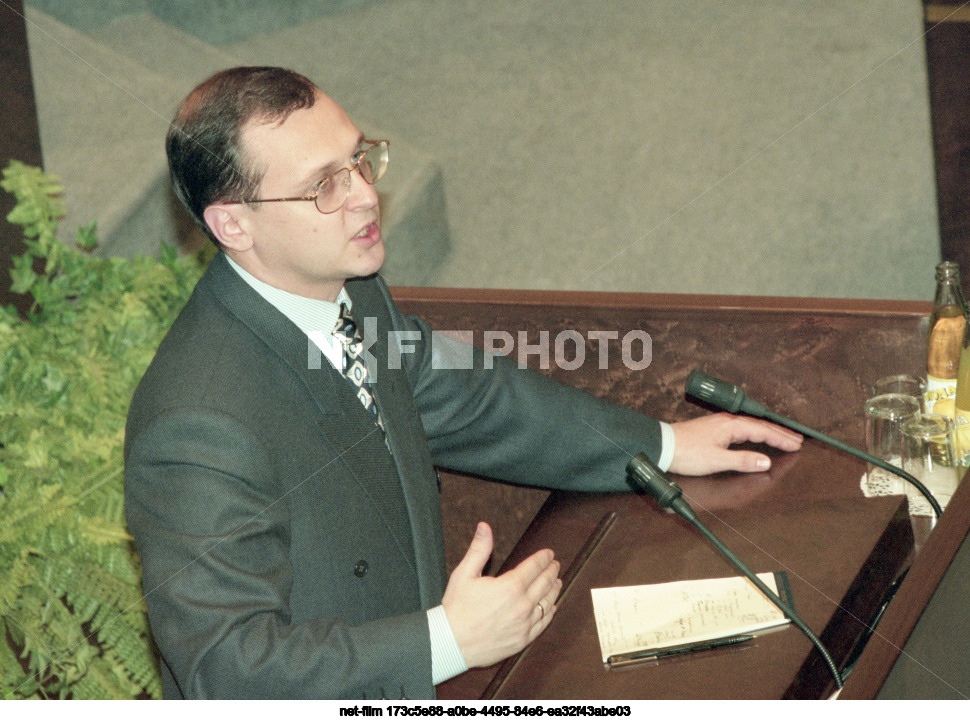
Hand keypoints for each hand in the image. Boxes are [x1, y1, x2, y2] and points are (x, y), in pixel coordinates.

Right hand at [441, 522, 561, 668]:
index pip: (534, 567)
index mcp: (510, 586)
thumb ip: (479, 549)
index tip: (549, 553)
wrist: (452, 643)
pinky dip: (549, 612)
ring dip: (554, 590)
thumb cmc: (457, 607)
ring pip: (547, 603)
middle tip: (555, 565)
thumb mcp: (465, 573)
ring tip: (557, 582)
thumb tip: (484, 526)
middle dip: (551, 571)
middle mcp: (522, 605)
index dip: (543, 558)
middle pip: (544, 584)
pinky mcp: (522, 639)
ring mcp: (524, 624)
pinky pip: (542, 624)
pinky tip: (552, 607)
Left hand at [668, 412, 802, 475]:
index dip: (781, 439)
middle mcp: (728, 422)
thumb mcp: (717, 460)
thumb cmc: (687, 453)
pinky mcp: (714, 429)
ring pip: (751, 426)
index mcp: (731, 426)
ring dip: (769, 431)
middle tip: (798, 439)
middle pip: (760, 425)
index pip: (763, 431)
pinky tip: (756, 436)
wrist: (662, 446)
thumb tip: (766, 462)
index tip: (797, 445)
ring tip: (783, 437)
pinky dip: (756, 432)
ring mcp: (720, 424)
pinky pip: (743, 428)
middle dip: (780, 433)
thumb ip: (742, 461)